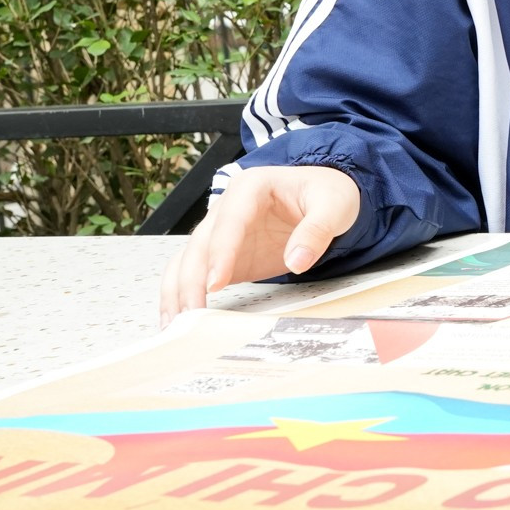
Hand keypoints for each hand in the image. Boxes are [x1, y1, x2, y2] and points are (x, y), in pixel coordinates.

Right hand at [158, 165, 360, 325]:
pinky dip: (182, 292)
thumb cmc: (328, 193)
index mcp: (251, 187)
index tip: (216, 283)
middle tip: (192, 314)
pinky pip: (195, 272)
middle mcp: (227, 207)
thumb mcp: (335, 205)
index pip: (229, 221)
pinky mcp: (224, 255)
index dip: (221, 252)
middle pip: (200, 244)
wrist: (326, 196)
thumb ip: (317, 230)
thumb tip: (297, 261)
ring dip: (177, 290)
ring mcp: (222, 233)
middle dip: (192, 280)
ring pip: (188, 259)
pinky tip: (177, 316)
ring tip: (174, 323)